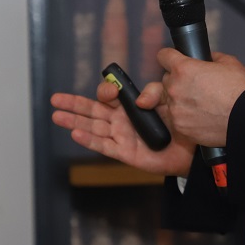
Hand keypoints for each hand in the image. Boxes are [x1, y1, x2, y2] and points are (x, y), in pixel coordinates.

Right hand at [50, 79, 195, 176]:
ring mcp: (121, 137)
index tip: (113, 90)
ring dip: (74, 121)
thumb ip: (154, 94)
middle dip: (73, 105)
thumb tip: (140, 97)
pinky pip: (104, 146)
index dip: (106, 91)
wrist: (190, 149)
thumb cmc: (178, 125)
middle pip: (92, 111)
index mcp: (129, 107)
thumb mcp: (167, 102)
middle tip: (55, 100)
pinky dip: (89, 140)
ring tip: (56, 116)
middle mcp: (121, 121)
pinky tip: (75, 133)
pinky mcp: (125, 153)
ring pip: (93, 128)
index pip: (109, 96)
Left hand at [157, 49, 244, 147]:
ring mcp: (175, 110)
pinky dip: (183, 118)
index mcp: (183, 69)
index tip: (172, 61)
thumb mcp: (228, 62)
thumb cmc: (239, 91)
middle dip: (177, 81)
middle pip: (166, 80)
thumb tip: (206, 59)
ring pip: (168, 101)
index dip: (170, 57)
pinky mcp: (180, 128)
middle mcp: (174, 89)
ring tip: (198, 104)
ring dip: (179, 101)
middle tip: (194, 87)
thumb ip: (210, 58)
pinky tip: (199, 116)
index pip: (163, 56)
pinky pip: (175, 119)